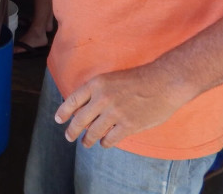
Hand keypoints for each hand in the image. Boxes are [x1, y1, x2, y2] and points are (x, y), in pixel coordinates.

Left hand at [54, 65, 190, 148]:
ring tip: (86, 143)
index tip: (58, 120)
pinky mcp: (128, 125)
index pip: (72, 100)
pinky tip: (104, 143)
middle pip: (80, 120)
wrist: (164, 82)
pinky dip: (105, 143)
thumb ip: (97, 92)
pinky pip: (111, 139)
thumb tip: (83, 109)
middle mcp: (102, 99)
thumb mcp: (111, 78)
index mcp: (96, 84)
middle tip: (69, 137)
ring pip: (93, 132)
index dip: (64, 112)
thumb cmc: (139, 79)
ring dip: (87, 140)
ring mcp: (115, 113)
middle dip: (72, 131)